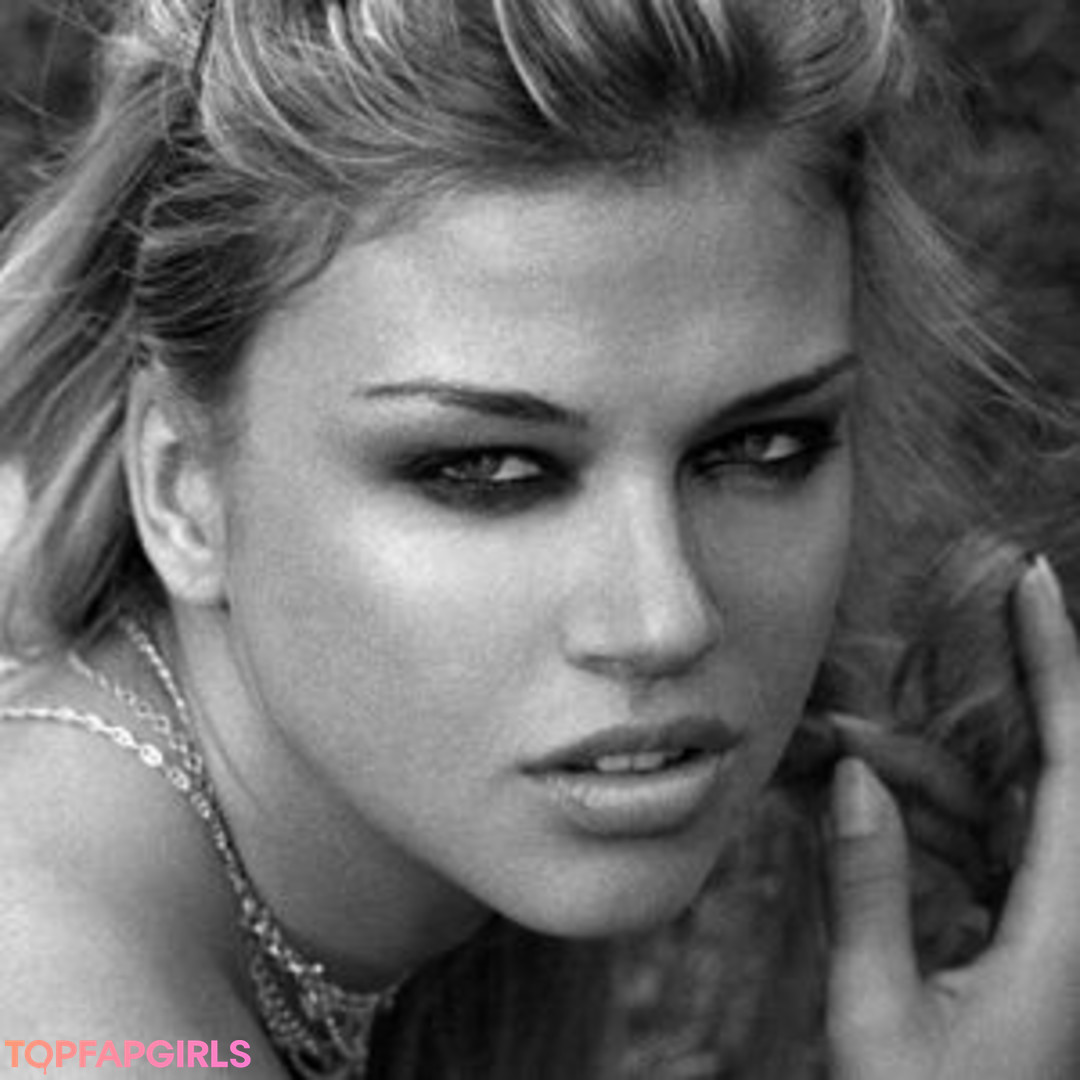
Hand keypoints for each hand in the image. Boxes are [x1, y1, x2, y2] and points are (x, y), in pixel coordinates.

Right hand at [827, 556, 1079, 1079]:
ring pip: (1012, 818)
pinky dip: (942, 826)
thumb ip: (868, 893)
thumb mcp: (879, 1023)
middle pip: (1043, 779)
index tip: (1037, 587)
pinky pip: (997, 856)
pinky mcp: (1036, 951)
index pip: (1074, 768)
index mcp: (1068, 934)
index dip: (1059, 668)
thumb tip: (852, 777)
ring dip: (940, 780)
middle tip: (924, 659)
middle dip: (982, 712)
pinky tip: (885, 809)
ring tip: (862, 746)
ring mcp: (1061, 936)